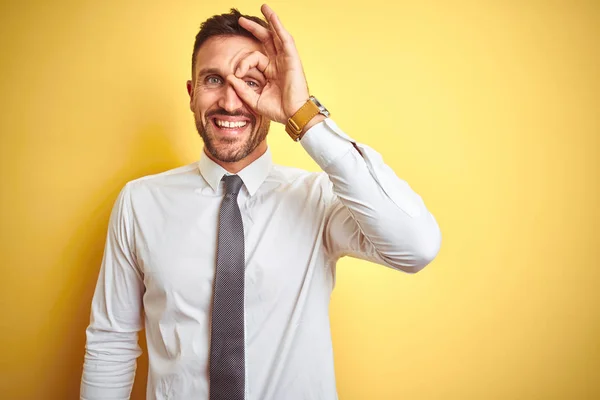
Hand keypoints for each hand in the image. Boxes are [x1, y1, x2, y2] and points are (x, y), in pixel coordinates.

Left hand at [226, 4, 308, 123]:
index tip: (237, 74)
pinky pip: (285, 39)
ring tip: (263, 7)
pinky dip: (279, 27)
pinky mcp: (292, 59)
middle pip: (266, 40)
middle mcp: (278, 63)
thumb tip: (229, 77)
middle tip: (241, 20)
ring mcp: (286, 60)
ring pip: (277, 35)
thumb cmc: (278, 110)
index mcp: (270, 72)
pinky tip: (272, 17)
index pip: (254, 58)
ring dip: (270, 20)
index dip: (243, 63)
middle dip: (254, 28)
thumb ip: (241, 89)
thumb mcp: (254, 99)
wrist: (292, 115)